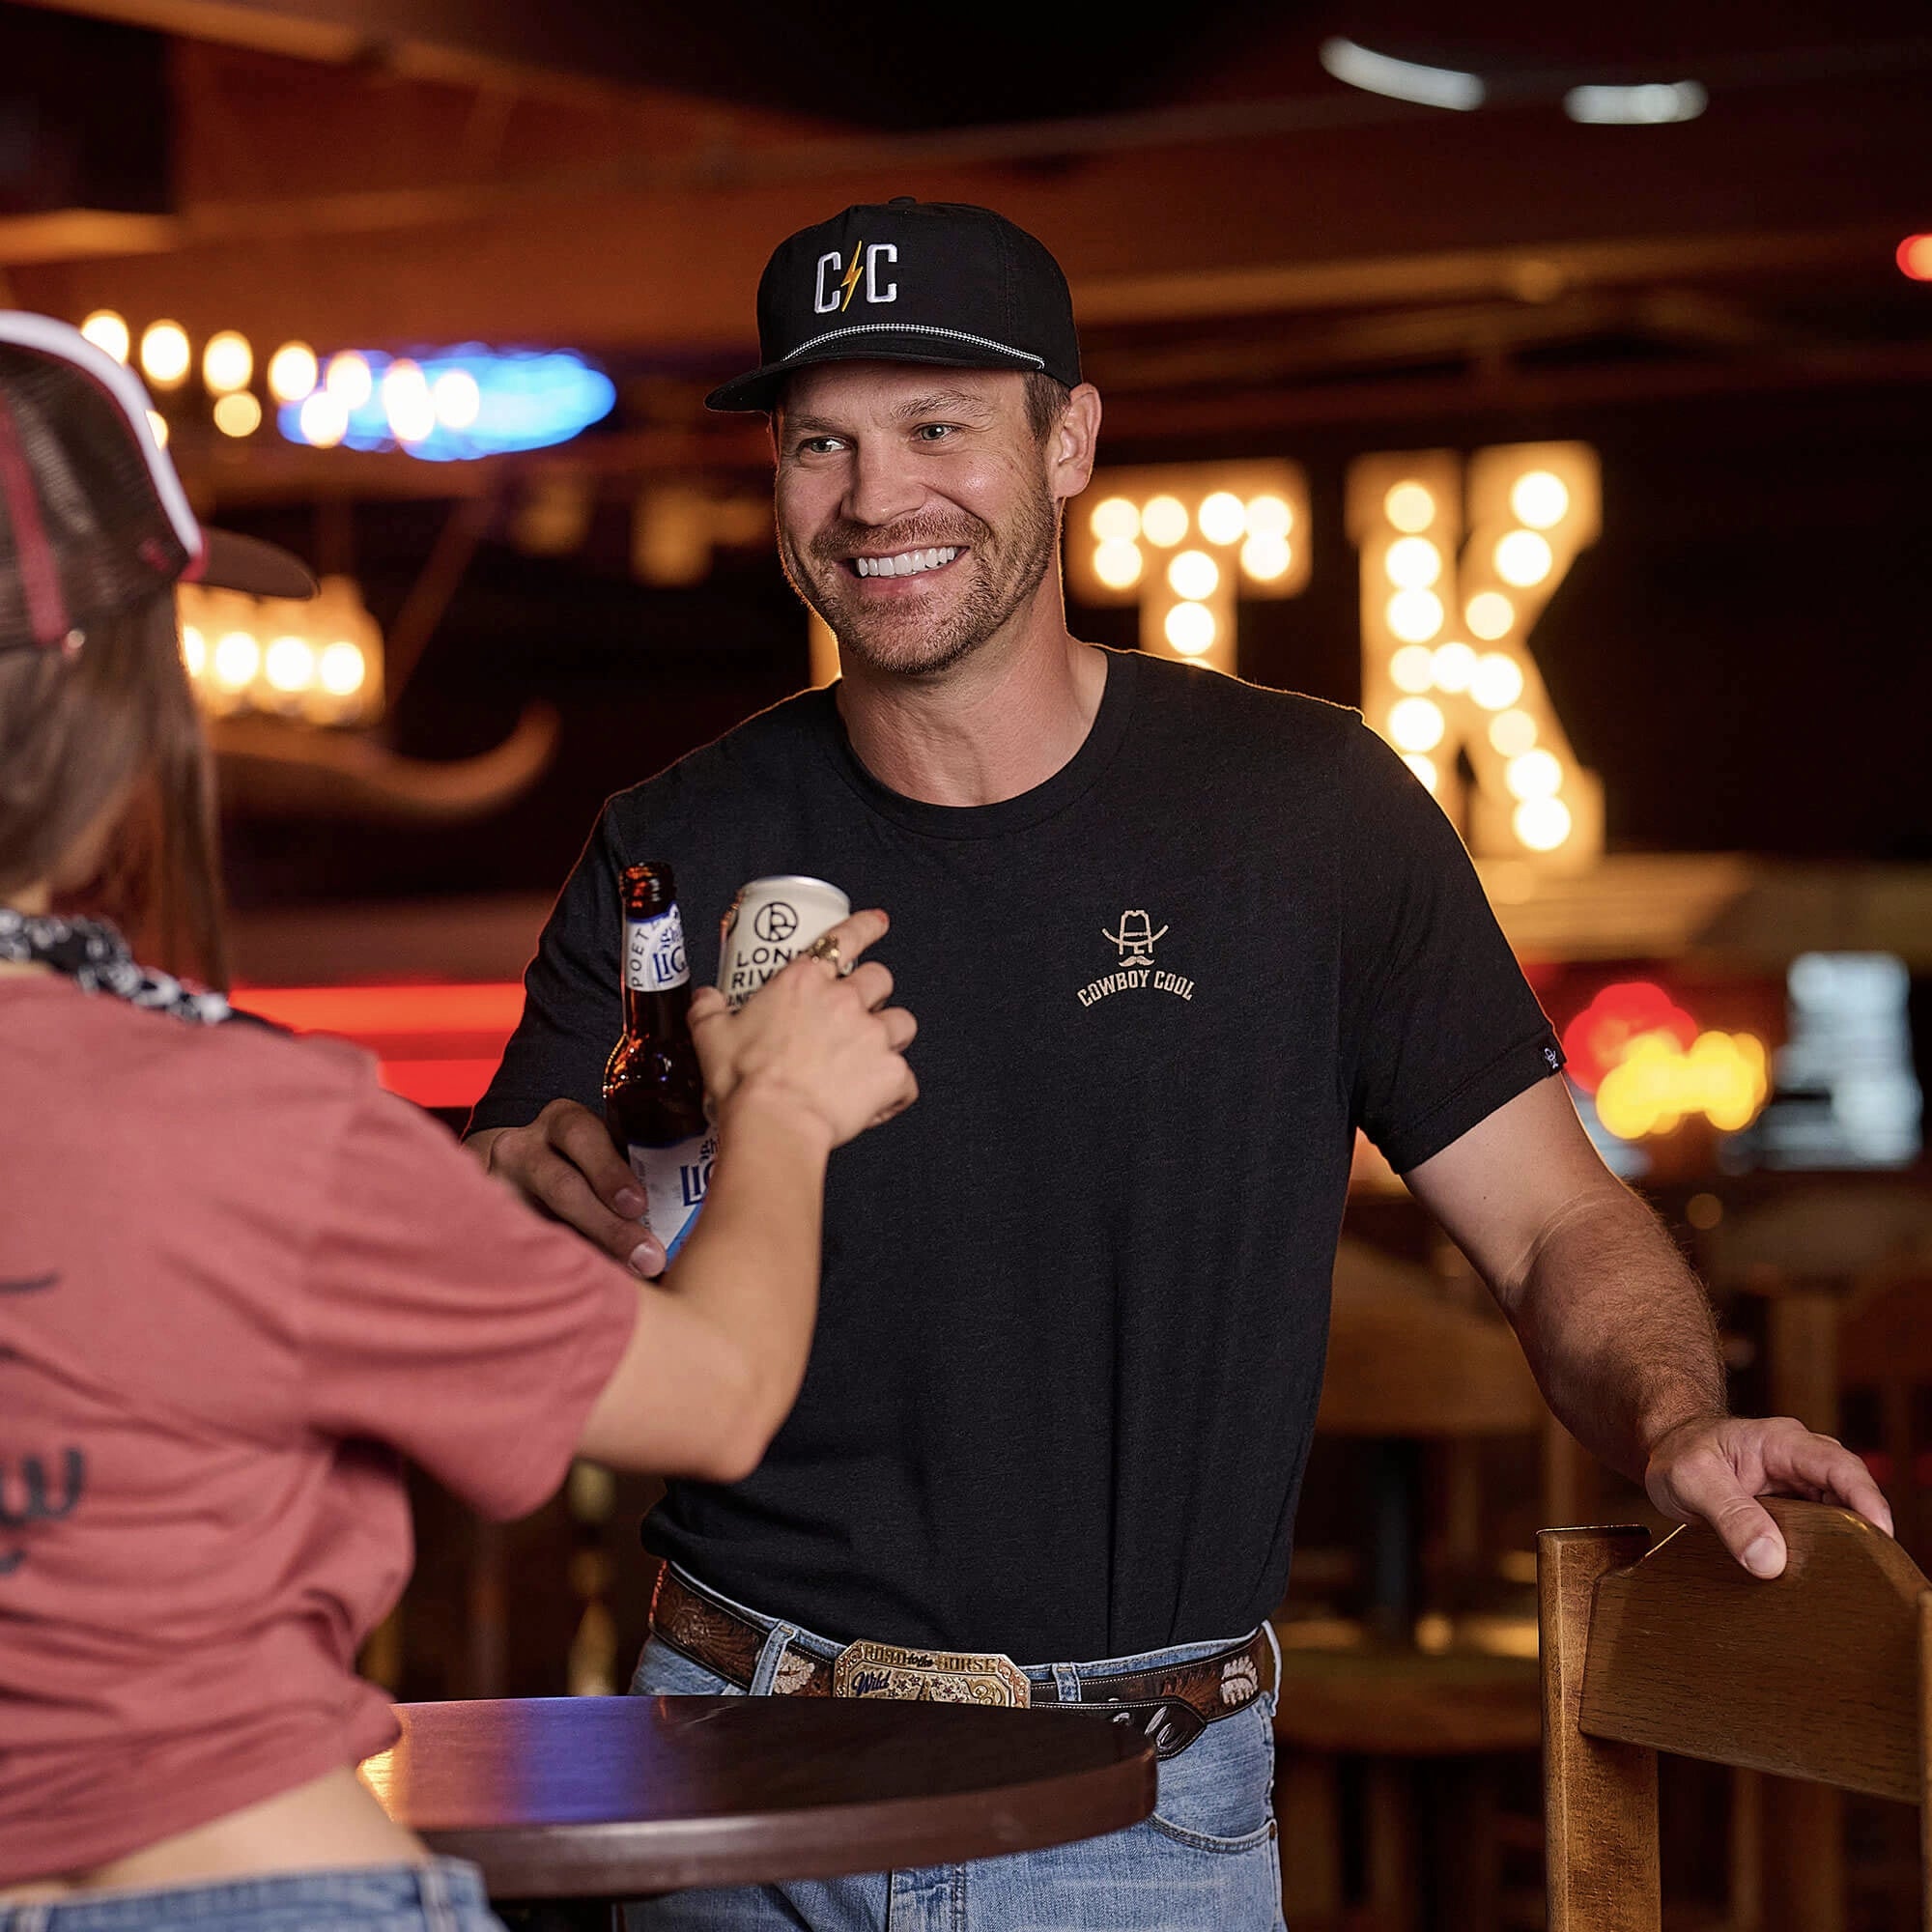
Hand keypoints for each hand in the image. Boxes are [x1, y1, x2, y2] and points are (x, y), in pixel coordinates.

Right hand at [477, 1097, 668, 1278]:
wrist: (514, 1175)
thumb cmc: (584, 1168)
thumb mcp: (602, 1154)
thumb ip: (635, 1177)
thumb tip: (689, 1229)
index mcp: (563, 1123)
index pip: (582, 1134)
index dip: (610, 1171)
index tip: (638, 1206)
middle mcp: (523, 1149)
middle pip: (561, 1186)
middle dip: (608, 1226)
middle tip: (648, 1258)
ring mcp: (496, 1188)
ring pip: (537, 1222)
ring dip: (584, 1255)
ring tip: (616, 1285)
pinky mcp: (483, 1224)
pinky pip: (517, 1251)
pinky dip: (550, 1272)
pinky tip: (576, 1295)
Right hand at [689, 908, 916, 1149]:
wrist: (774, 1122)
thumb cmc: (746, 1081)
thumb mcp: (711, 1036)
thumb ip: (708, 1010)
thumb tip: (706, 999)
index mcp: (804, 982)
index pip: (844, 937)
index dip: (866, 926)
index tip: (878, 922)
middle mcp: (844, 1001)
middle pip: (880, 980)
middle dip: (875, 992)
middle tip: (859, 1012)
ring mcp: (872, 1035)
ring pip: (903, 1022)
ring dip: (892, 1035)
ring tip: (874, 1054)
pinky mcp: (890, 1073)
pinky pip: (905, 1080)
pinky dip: (895, 1092)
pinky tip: (878, 1103)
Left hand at [1644, 1413, 1894, 1577]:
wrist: (1667, 1449)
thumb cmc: (1679, 1452)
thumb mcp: (1692, 1480)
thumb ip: (1730, 1517)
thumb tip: (1771, 1560)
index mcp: (1781, 1442)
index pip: (1839, 1467)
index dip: (1866, 1500)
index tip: (1879, 1536)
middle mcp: (1800, 1460)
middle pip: (1850, 1494)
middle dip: (1862, 1531)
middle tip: (1861, 1572)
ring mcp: (1800, 1483)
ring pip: (1840, 1515)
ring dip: (1843, 1544)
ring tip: (1839, 1580)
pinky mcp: (1794, 1507)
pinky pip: (1821, 1528)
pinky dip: (1823, 1550)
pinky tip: (1817, 1576)